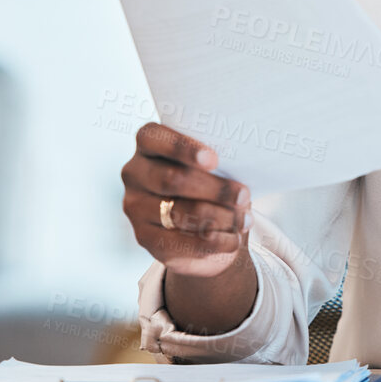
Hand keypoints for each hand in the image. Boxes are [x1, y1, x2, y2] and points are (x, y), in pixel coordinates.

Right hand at [121, 123, 251, 277]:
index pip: (154, 138)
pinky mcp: (143, 236)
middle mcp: (135, 173)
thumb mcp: (212, 161)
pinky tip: (232, 240)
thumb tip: (244, 166)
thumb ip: (217, 159)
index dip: (183, 148)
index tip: (214, 160)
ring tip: (245, 220)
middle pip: (171, 180)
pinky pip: (176, 243)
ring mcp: (135, 206)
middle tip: (243, 196)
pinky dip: (210, 243)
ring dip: (217, 218)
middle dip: (213, 189)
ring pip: (177, 213)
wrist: (197, 217)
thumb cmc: (209, 176)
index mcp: (148, 143)